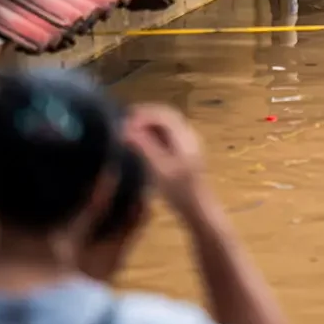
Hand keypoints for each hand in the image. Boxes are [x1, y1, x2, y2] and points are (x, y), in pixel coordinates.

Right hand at [124, 103, 211, 218]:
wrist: (199, 210)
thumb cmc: (180, 191)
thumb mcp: (159, 169)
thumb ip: (143, 146)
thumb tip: (125, 128)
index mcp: (185, 136)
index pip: (163, 114)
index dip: (143, 113)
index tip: (124, 121)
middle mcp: (189, 136)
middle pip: (166, 116)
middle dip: (145, 116)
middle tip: (124, 123)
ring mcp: (189, 145)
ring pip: (167, 126)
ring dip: (148, 125)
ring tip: (128, 132)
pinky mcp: (185, 155)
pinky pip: (168, 136)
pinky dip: (153, 135)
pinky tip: (141, 144)